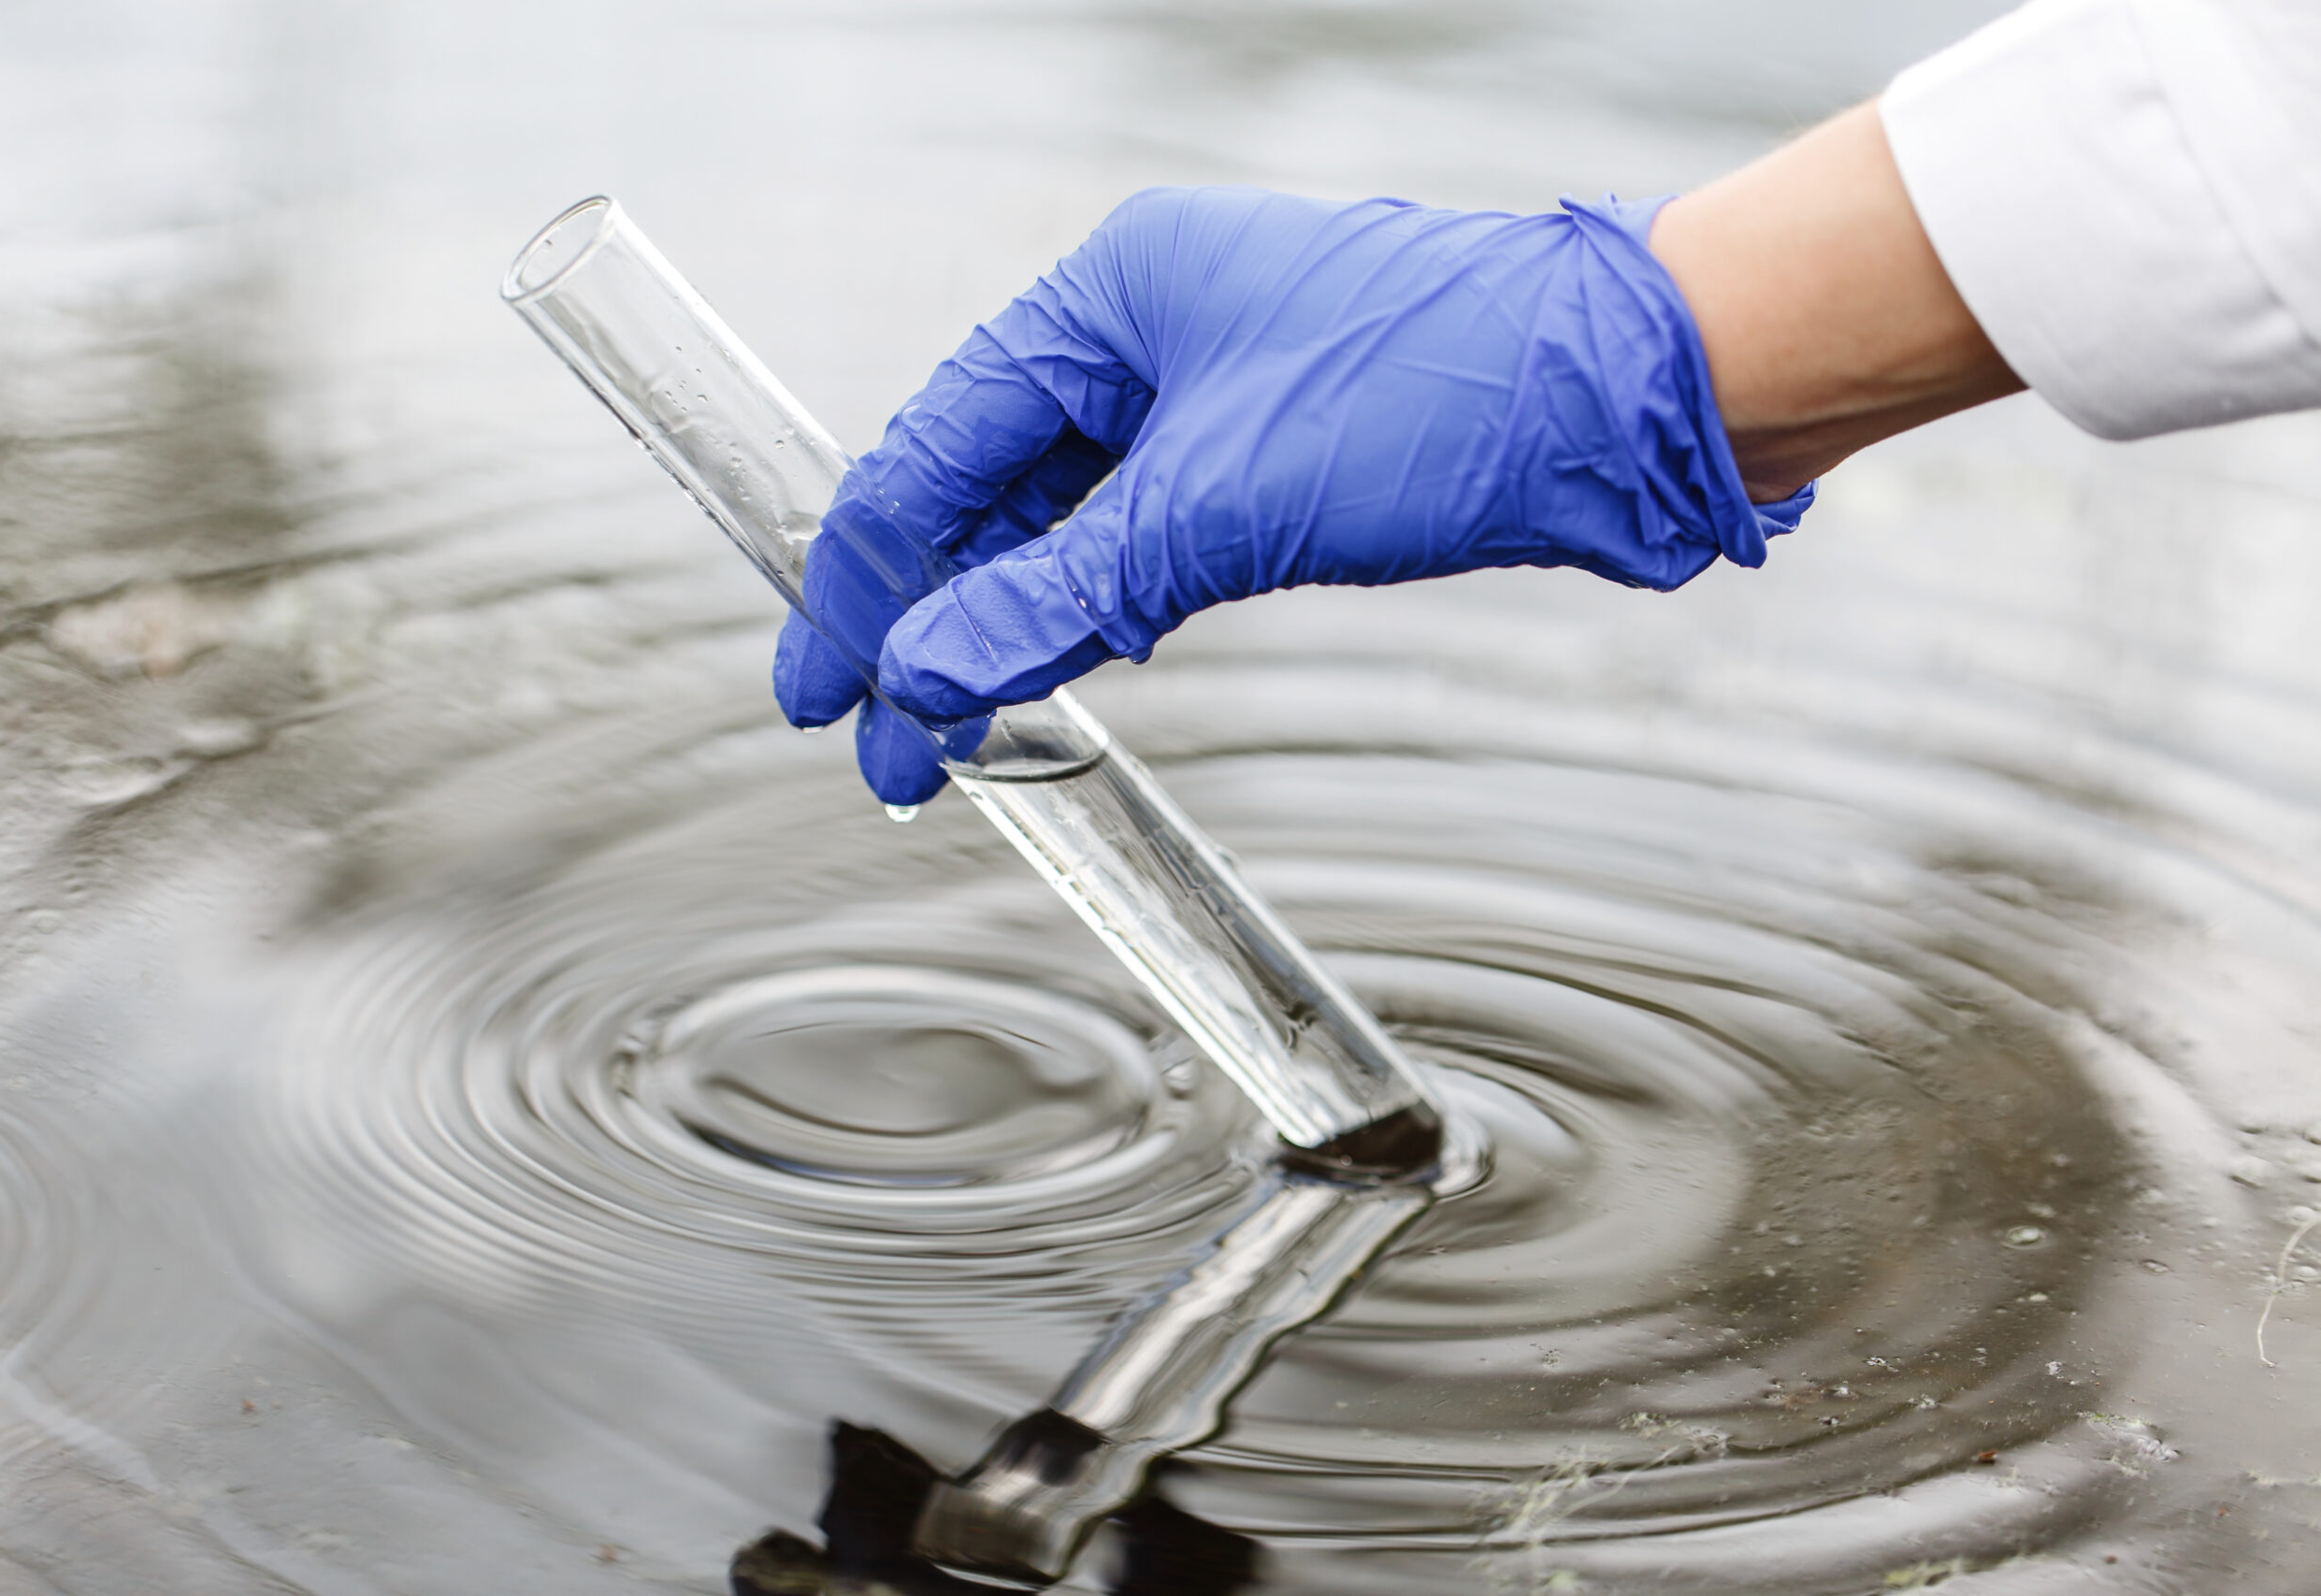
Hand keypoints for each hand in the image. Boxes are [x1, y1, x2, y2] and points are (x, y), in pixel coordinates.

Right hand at [775, 185, 1810, 803]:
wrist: (1636, 399)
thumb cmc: (1448, 395)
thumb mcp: (1218, 506)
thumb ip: (1055, 595)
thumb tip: (925, 677)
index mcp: (1109, 295)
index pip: (935, 447)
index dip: (863, 580)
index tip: (822, 691)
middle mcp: (1147, 331)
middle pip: (984, 485)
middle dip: (926, 618)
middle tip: (883, 742)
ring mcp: (1211, 390)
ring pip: (1060, 518)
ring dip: (1004, 622)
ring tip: (954, 730)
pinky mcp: (1269, 453)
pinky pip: (1137, 534)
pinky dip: (1089, 604)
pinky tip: (1054, 667)